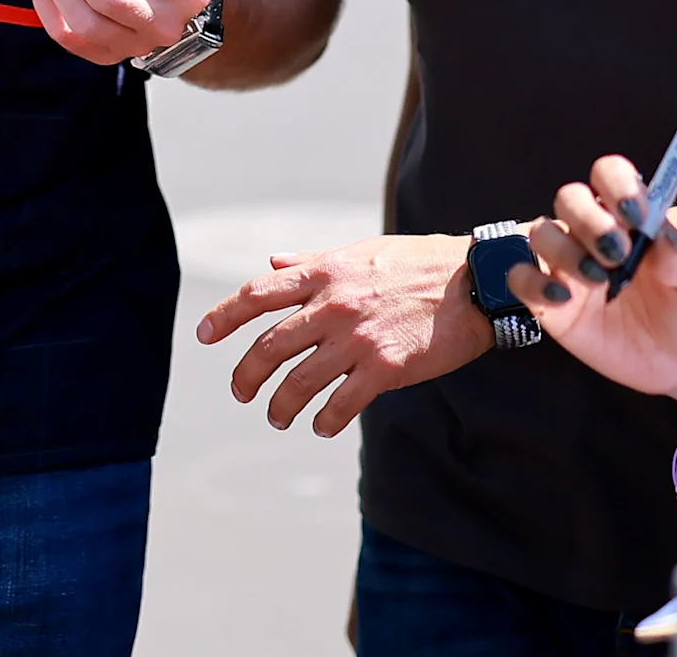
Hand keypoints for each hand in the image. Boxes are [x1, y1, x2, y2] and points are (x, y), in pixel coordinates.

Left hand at [193, 234, 494, 435]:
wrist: (474, 281)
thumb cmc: (416, 263)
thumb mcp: (358, 251)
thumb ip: (311, 262)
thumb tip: (272, 262)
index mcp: (324, 274)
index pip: (258, 294)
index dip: (224, 316)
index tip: (202, 335)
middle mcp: (334, 305)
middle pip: (270, 346)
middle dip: (246, 375)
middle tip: (241, 393)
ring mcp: (358, 338)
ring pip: (299, 381)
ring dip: (281, 406)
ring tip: (277, 417)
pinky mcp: (386, 367)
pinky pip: (341, 403)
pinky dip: (324, 419)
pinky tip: (321, 426)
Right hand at [512, 155, 676, 415]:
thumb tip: (664, 237)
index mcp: (631, 217)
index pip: (610, 175)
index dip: (617, 185)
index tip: (637, 215)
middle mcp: (594, 234)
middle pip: (569, 198)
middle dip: (589, 219)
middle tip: (618, 253)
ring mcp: (568, 266)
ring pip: (541, 233)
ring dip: (565, 251)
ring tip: (599, 282)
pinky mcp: (550, 302)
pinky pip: (521, 278)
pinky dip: (533, 283)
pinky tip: (563, 298)